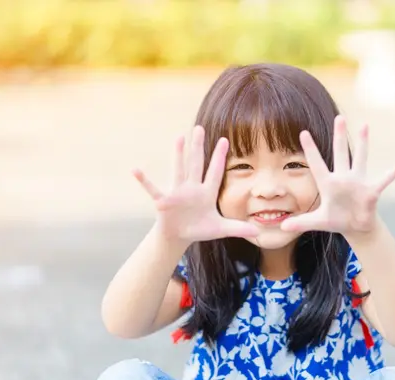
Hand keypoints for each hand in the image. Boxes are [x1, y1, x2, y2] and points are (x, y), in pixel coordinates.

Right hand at [132, 126, 258, 242]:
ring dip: (178, 155)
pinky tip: (136, 170)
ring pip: (178, 170)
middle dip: (198, 147)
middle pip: (196, 164)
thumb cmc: (199, 229)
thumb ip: (238, 228)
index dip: (220, 157)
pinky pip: (153, 189)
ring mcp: (177, 193)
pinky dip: (144, 181)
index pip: (215, 172)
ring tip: (178, 138)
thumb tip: (258, 232)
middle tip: (199, 127)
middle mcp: (192, 188)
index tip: (224, 139)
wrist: (179, 236)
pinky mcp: (164, 202)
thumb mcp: (220, 229)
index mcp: (206, 193)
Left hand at [280, 116, 394, 237]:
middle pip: (340, 153)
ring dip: (363, 143)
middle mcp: (343, 178)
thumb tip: (283, 226)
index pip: (317, 164)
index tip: (303, 132)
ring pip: (360, 158)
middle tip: (339, 117)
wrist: (355, 227)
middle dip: (339, 136)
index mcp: (328, 184)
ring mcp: (358, 183)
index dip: (311, 149)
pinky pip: (384, 180)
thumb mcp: (317, 222)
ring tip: (365, 125)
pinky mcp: (371, 192)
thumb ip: (301, 222)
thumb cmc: (336, 220)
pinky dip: (394, 172)